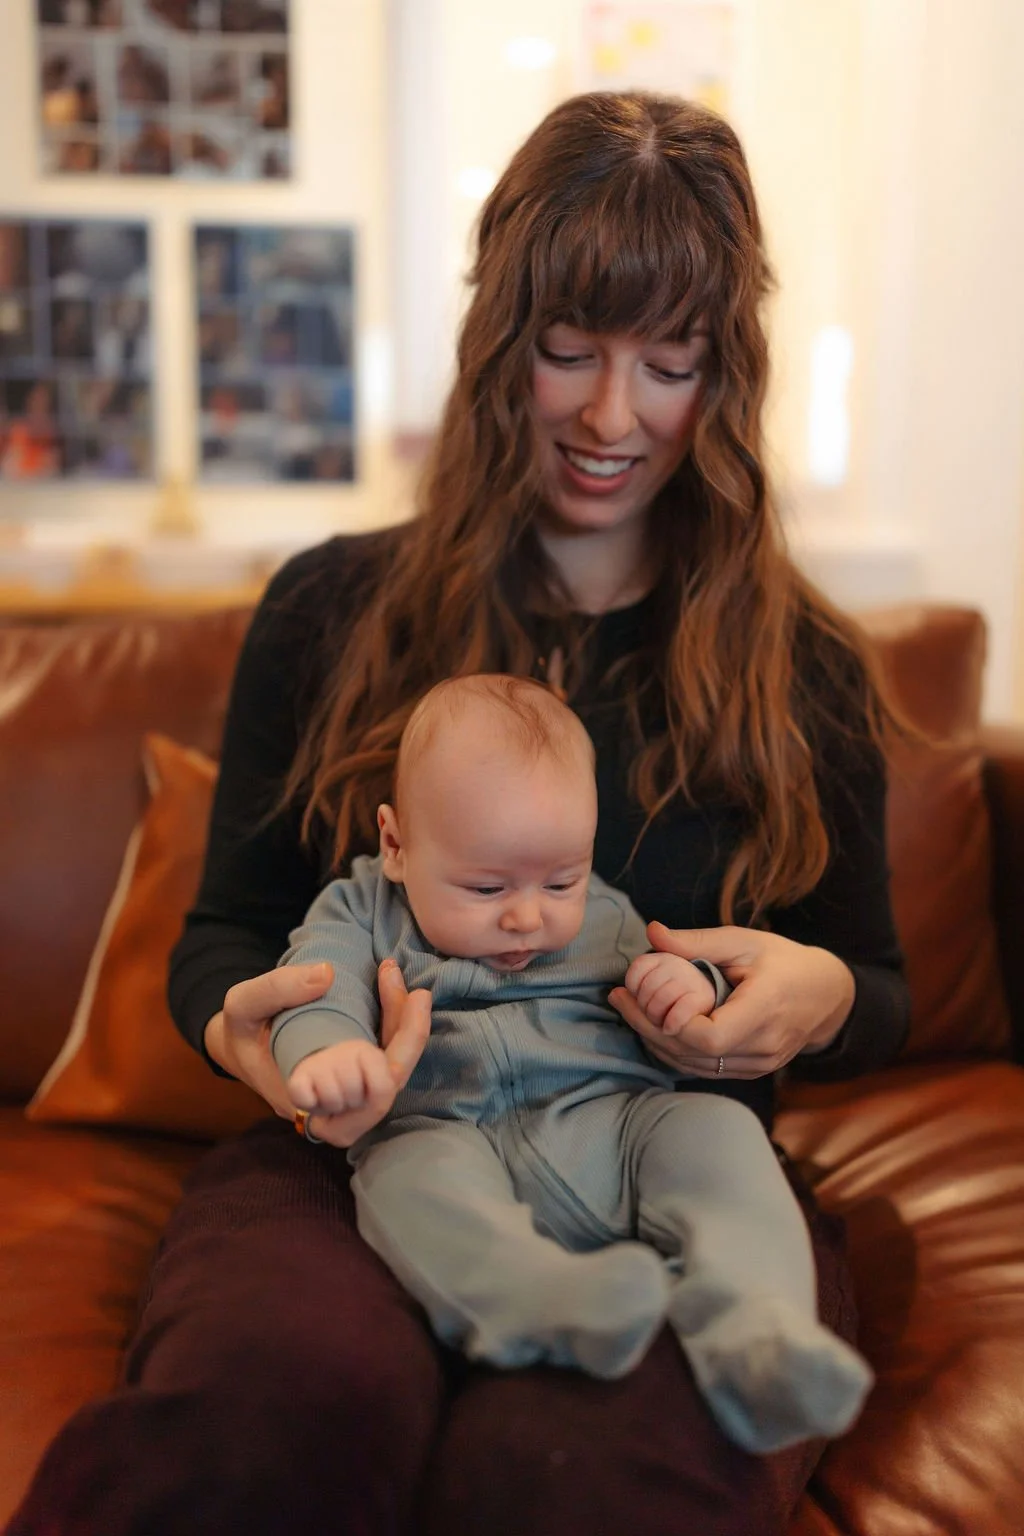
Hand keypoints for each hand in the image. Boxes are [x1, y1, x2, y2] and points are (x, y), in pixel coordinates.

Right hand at [204, 958, 430, 1144]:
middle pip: (385, 1091)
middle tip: (417, 993)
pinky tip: (402, 996)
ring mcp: (345, 1095)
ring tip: (412, 990)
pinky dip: (400, 1031)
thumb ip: (276, 988)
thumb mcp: (243, 1004)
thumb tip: (327, 974)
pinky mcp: (356, 1077)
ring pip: (392, 1076)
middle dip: (409, 1040)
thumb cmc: (239, 1029)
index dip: (383, 1077)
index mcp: (303, 1100)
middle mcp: (330, 1108)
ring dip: (409, 1033)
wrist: (237, 1041)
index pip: (359, 1108)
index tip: (381, 1034)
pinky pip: (387, 1063)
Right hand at [289, 1038, 391, 1114]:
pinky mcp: (295, 1078)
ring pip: (332, 1100)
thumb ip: (385, 1091)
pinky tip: (314, 1099)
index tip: (366, 1096)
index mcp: (369, 1053)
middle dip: (353, 1106)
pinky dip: (309, 1105)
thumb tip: (391, 1078)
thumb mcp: (377, 1092)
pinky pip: (304, 1099)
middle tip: (346, 1099)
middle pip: (355, 1096)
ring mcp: (317, 1062)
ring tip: (332, 1100)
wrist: (319, 1081)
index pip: (383, 1089)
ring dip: (332, 1108)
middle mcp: (344, 1049)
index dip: (374, 1102)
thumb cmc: (352, 1090)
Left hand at [609, 921, 854, 1078]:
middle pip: (693, 1055)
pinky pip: (705, 1069)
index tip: (641, 997)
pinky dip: (675, 1050)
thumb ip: (698, 942)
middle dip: (648, 1028)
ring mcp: (759, 1065)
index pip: (710, 1038)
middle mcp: (763, 1046)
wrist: (827, 996)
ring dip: (656, 1041)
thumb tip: (652, 932)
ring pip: (694, 1066)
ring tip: (629, 1009)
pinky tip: (654, 1026)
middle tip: (619, 997)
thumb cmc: (785, 961)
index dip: (671, 1025)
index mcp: (765, 1010)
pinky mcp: (752, 1072)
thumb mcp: (744, 941)